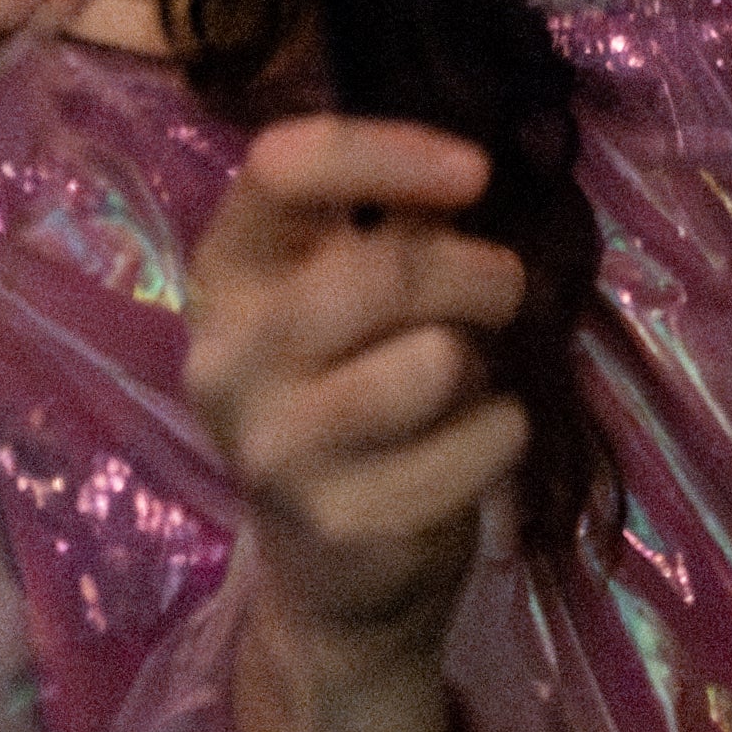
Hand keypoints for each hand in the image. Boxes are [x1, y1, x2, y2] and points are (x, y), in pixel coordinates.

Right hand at [183, 114, 530, 731]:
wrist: (334, 578)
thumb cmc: (356, 397)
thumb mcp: (355, 299)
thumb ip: (399, 224)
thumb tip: (475, 161)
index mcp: (227, 276)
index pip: (282, 169)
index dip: (388, 153)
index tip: (474, 173)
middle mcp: (227, 357)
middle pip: (383, 270)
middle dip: (478, 272)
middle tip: (504, 289)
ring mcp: (273, 447)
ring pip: (435, 359)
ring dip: (483, 361)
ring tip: (466, 380)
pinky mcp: (336, 521)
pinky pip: (477, 441)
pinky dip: (502, 434)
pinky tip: (469, 450)